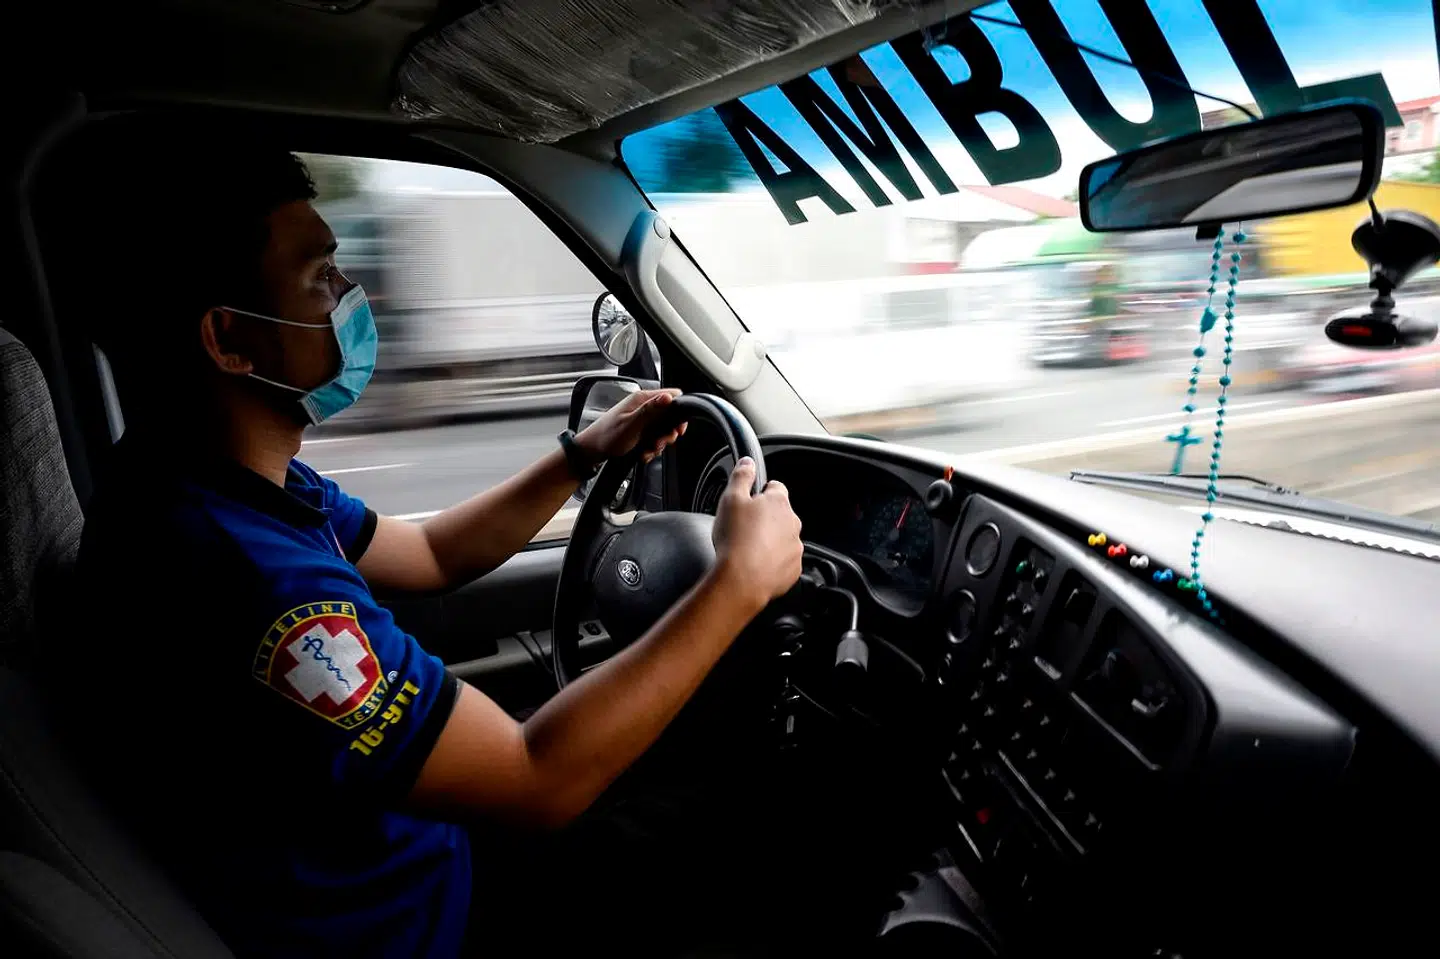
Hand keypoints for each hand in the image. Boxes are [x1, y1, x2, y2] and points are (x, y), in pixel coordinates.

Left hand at [575, 388, 687, 464]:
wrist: (592, 451)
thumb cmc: (606, 436)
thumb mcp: (631, 424)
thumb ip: (651, 410)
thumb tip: (668, 397)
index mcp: (641, 399)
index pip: (672, 396)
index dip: (679, 412)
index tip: (676, 429)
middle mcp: (643, 406)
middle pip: (670, 416)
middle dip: (668, 433)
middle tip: (658, 442)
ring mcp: (641, 418)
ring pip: (663, 430)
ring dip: (658, 443)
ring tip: (647, 450)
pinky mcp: (639, 430)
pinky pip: (654, 438)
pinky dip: (651, 448)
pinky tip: (643, 453)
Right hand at [711, 457, 803, 613]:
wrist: (741, 580)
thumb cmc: (735, 539)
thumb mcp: (730, 499)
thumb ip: (742, 476)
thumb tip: (748, 462)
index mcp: (779, 502)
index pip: (775, 487)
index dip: (760, 493)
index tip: (748, 501)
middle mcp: (793, 523)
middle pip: (779, 514)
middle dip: (764, 519)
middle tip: (742, 528)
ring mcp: (795, 547)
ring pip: (782, 538)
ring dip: (769, 540)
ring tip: (747, 549)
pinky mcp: (793, 569)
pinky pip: (783, 561)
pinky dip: (772, 562)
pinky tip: (755, 564)